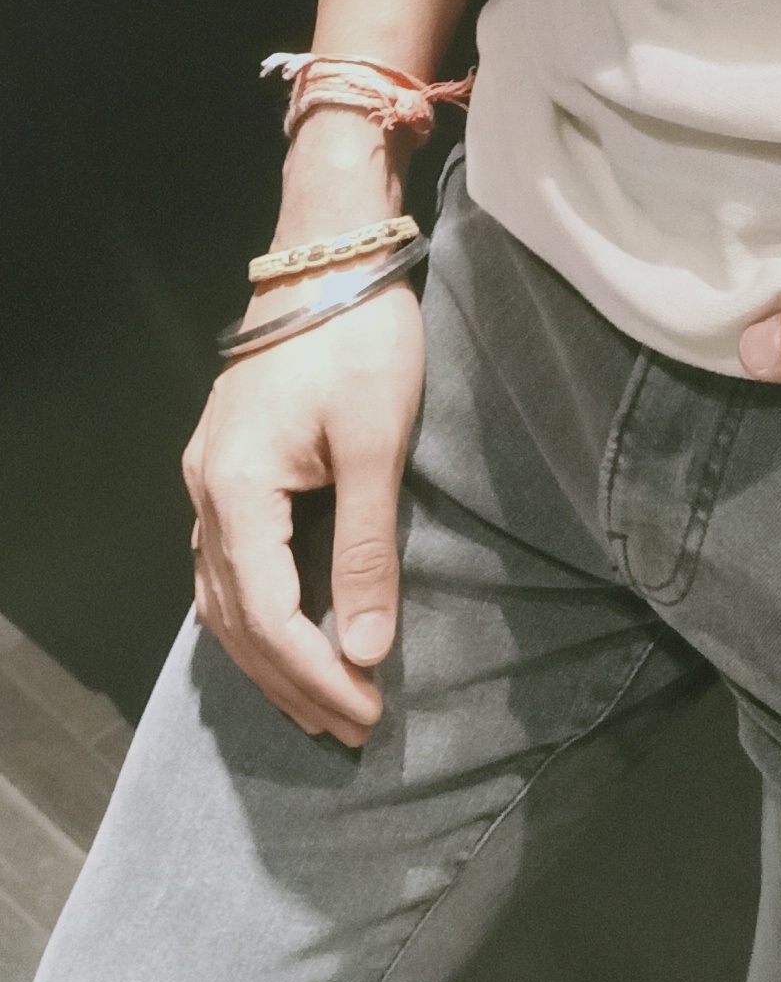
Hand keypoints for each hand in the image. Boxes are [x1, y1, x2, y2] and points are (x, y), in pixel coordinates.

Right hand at [182, 285, 424, 745]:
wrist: (329, 253)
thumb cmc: (358, 336)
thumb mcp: (373, 442)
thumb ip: (366, 549)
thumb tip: (364, 650)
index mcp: (236, 490)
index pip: (269, 618)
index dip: (316, 676)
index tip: (368, 712)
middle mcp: (206, 492)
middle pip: (237, 620)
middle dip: (292, 682)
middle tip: (350, 728)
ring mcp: (208, 476)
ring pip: (222, 598)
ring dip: (269, 658)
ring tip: (320, 703)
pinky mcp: (228, 463)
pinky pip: (226, 566)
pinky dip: (255, 615)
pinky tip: (283, 635)